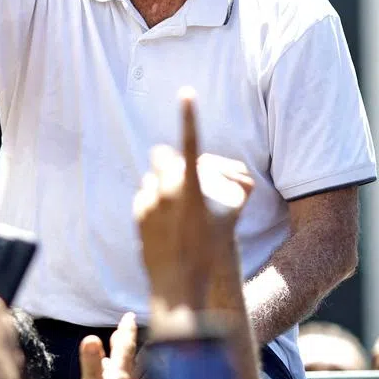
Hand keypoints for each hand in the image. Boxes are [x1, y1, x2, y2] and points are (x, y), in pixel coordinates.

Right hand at [78, 312, 138, 378]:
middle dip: (126, 343)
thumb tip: (90, 338)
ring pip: (129, 373)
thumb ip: (91, 363)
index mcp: (121, 374)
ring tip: (121, 353)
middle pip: (129, 358)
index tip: (128, 316)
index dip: (126, 330)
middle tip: (126, 330)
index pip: (126, 346)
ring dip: (125, 361)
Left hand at [133, 88, 252, 310]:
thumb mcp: (234, 215)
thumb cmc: (215, 250)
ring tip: (181, 213)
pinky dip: (154, 204)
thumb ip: (237, 187)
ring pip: (154, 180)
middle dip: (172, 161)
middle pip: (164, 157)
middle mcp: (166, 191)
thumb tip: (241, 176)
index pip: (191, 144)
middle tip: (186, 178)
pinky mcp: (137, 216)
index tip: (187, 93)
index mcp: (192, 187)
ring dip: (164, 186)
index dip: (190, 116)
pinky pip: (145, 198)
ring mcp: (148, 203)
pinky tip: (168, 225)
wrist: (183, 285)